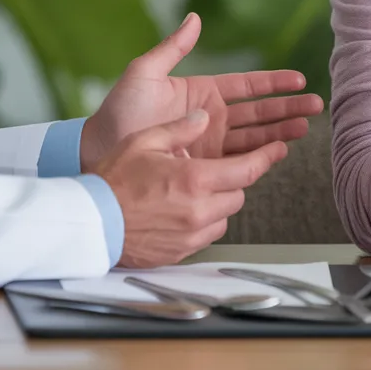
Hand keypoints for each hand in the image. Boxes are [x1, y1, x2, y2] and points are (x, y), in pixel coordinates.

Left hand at [80, 13, 323, 170]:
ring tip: (306, 128)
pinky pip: (239, 160)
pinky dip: (261, 157)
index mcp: (202, 92)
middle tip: (315, 106)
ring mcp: (210, 143)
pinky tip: (280, 152)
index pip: (247, 86)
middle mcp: (211, 118)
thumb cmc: (119, 111)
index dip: (273, 83)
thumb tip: (195, 18)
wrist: (100, 152)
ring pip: (255, 136)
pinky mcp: (205, 166)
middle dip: (288, 108)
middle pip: (259, 111)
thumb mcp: (145, 72)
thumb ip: (173, 47)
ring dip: (281, 132)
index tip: (299, 80)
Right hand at [96, 109, 287, 266]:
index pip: (247, 168)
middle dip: (235, 177)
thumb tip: (203, 118)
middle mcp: (200, 210)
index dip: (268, 156)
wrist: (90, 223)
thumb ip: (180, 128)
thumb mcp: (145, 140)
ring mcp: (192, 234)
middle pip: (239, 192)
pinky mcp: (182, 251)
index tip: (280, 147)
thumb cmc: (113, 180)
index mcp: (195, 179)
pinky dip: (205, 219)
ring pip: (226, 214)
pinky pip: (208, 232)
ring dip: (220, 200)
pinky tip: (184, 208)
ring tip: (197, 187)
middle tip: (219, 166)